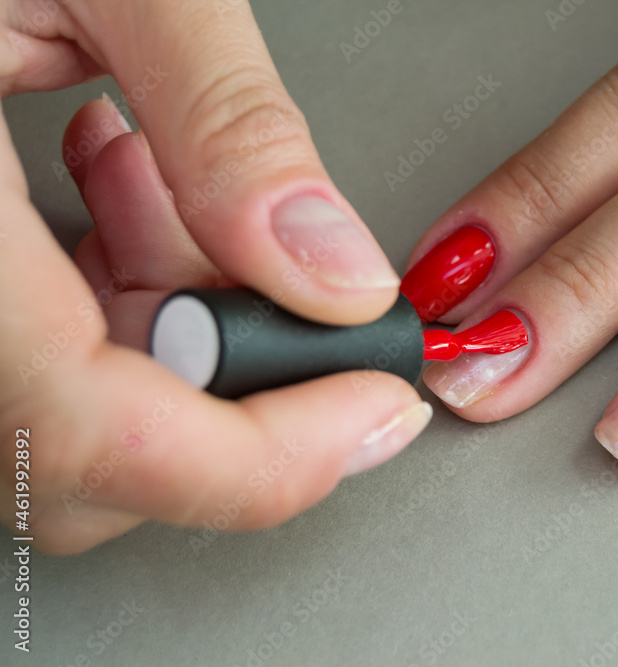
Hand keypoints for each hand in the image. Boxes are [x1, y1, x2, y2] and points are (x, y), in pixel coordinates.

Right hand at [0, 0, 430, 552]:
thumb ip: (228, 125)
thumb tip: (336, 276)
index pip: (94, 435)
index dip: (262, 459)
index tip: (372, 412)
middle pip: (92, 456)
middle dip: (226, 369)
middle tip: (271, 257)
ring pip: (67, 410)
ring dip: (166, 313)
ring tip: (159, 171)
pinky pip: (35, 353)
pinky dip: (110, 291)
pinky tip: (115, 185)